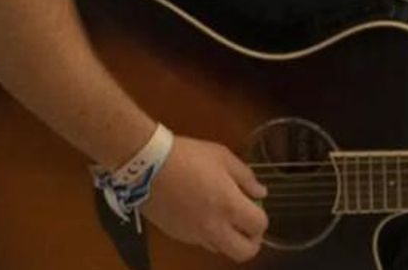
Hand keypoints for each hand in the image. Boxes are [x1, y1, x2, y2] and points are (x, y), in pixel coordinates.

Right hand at [139, 137, 268, 262]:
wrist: (146, 164)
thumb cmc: (187, 155)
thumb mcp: (221, 156)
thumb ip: (245, 176)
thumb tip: (259, 192)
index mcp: (230, 206)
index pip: (259, 226)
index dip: (261, 217)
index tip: (255, 205)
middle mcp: (215, 228)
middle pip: (245, 252)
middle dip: (252, 241)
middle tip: (246, 224)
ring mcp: (195, 235)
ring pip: (222, 250)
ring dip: (228, 238)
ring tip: (220, 216)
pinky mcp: (177, 235)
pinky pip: (200, 242)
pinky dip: (207, 233)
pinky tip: (198, 212)